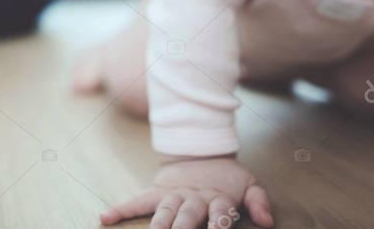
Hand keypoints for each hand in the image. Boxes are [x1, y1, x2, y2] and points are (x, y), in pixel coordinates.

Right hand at [100, 155, 273, 228]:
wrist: (203, 153)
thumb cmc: (228, 180)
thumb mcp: (249, 184)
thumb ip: (258, 201)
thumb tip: (268, 221)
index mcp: (219, 198)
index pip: (220, 214)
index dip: (219, 224)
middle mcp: (195, 198)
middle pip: (187, 216)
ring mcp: (175, 194)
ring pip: (164, 211)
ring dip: (157, 225)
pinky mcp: (158, 190)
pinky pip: (138, 200)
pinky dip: (121, 208)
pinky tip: (105, 219)